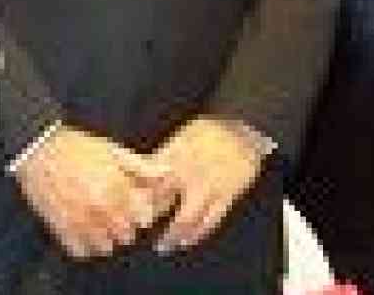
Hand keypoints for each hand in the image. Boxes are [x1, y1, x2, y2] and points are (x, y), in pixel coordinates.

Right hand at [11, 125, 175, 259]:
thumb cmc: (77, 147)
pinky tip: (85, 227)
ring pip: (106, 247)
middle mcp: (100, 210)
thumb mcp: (114, 151)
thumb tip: (166, 175)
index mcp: (116, 190)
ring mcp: (80, 223)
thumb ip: (142, 168)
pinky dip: (86, 243)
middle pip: (127, 235)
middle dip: (125, 224)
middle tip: (116, 210)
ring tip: (100, 219)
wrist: (38, 149)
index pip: (143, 219)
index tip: (135, 204)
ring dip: (107, 236)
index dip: (141, 211)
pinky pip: (81, 250)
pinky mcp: (61, 229)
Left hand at [145, 117, 266, 253]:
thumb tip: (144, 173)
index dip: (137, 200)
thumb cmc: (210, 130)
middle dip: (149, 221)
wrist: (243, 127)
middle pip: (162, 205)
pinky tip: (188, 240)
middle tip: (139, 233)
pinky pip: (209, 222)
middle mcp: (187, 175)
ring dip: (173, 236)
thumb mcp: (179, 138)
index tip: (129, 211)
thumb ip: (163, 158)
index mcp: (173, 157)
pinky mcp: (226, 197)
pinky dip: (197, 234)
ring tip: (165, 245)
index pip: (147, 184)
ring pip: (185, 220)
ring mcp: (207, 188)